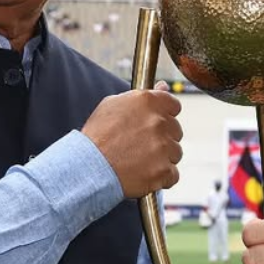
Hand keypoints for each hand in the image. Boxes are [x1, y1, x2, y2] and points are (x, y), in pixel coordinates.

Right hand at [82, 81, 182, 197]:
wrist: (87, 167)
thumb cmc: (97, 136)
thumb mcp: (112, 105)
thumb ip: (141, 96)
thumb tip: (163, 86)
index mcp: (148, 102)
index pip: (173, 105)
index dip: (165, 116)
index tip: (156, 125)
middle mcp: (159, 122)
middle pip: (176, 130)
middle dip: (163, 138)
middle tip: (141, 146)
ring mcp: (163, 147)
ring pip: (175, 152)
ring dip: (163, 158)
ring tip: (140, 162)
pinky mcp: (163, 170)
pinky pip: (172, 174)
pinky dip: (161, 177)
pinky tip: (144, 174)